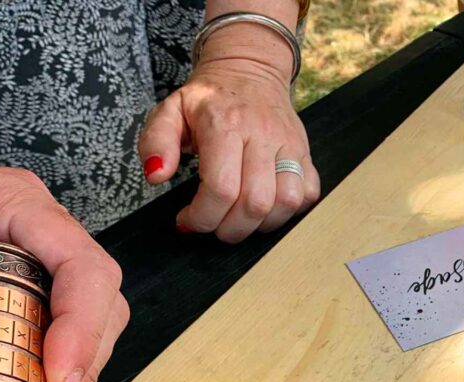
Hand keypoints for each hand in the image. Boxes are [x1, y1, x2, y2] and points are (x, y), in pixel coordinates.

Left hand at [0, 115, 128, 381]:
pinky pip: (50, 334)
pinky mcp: (7, 294)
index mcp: (8, 204)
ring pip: (85, 322)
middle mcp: (29, 232)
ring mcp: (24, 263)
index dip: (83, 328)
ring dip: (75, 375)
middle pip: (97, 301)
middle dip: (84, 363)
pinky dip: (48, 375)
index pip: (81, 266)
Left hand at [138, 19, 320, 242]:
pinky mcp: (305, 152)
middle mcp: (262, 135)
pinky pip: (307, 194)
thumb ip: (156, 141)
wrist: (248, 69)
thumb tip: (156, 175)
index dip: (202, 217)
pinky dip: (288, 212)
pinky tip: (265, 208)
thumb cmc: (207, 99)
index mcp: (225, 124)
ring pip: (286, 203)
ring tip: (238, 220)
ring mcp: (289, 144)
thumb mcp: (170, 110)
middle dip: (229, 229)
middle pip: (255, 203)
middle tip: (213, 225)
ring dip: (260, 224)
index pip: (221, 188)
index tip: (187, 220)